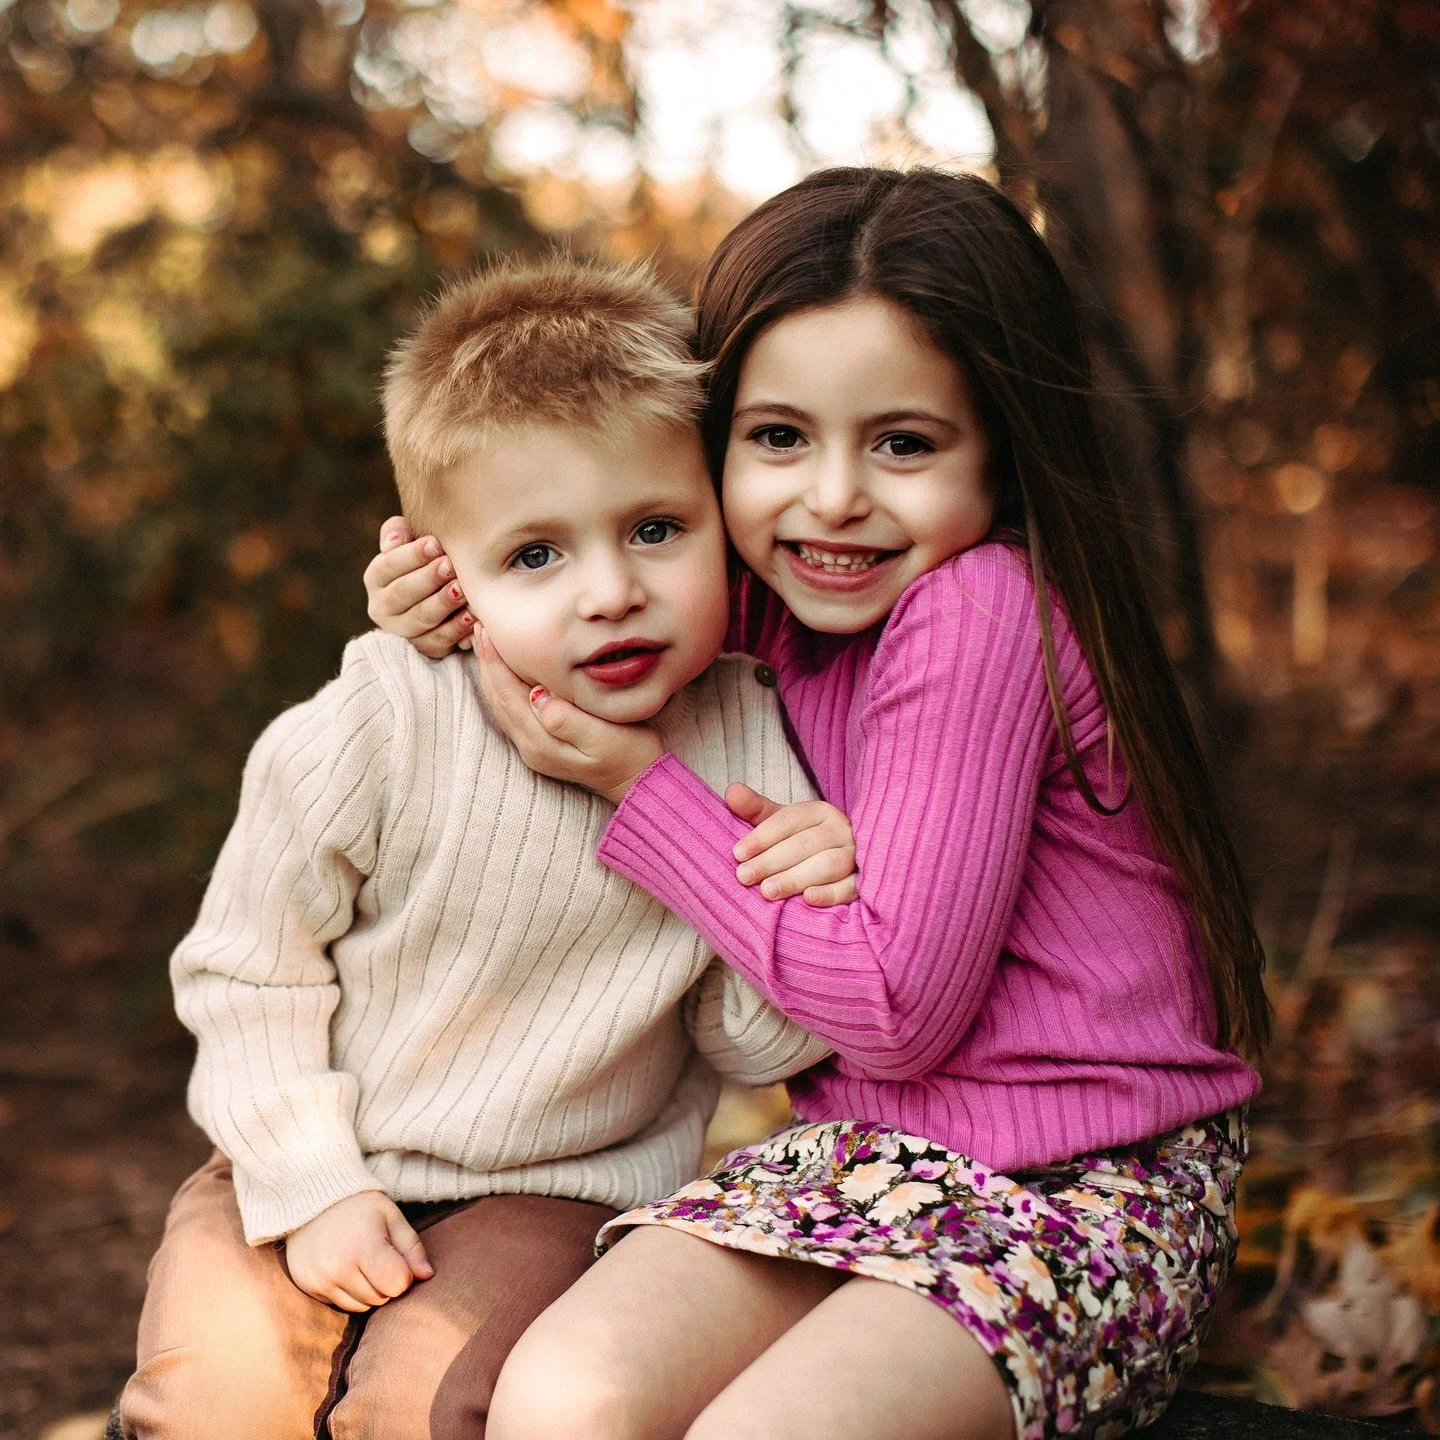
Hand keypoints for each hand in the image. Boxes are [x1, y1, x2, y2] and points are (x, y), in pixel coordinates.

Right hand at [283, 1191, 432, 1311]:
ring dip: (368, 1291)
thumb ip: (412, 1247)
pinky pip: (341, 1305)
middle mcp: (338, 1268)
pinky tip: (343, 1268)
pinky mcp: (309, 1288)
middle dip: (386, 1283)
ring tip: (360, 1262)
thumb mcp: (391, 1217)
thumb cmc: (360, 1207)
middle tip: (377, 1256)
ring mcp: (320, 1280)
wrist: (312, 1201)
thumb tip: (428, 1276)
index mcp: (363, 1246)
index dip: (403, 1274)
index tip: (397, 1258)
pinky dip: (348, 1292)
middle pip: (381, 1298)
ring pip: (362, 1306)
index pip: (397, 1284)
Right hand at [363, 517, 475, 656]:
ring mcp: (401, 631)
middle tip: (450, 566)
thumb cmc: (424, 561)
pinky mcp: (423, 648)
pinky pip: (438, 641)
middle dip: (428, 579)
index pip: (388, 566)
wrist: (438, 594)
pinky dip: (456, 629)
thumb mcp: (408, 542)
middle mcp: (382, 607)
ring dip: (442, 603)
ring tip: (461, 589)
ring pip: (421, 618)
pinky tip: (471, 617)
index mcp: (376, 578)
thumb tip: (397, 538)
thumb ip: (398, 532)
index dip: (412, 555)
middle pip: (403, 593)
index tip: (436, 544)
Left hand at [474, 629, 663, 804]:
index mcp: (541, 741)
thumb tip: (537, 696)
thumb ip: (567, 720)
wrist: (639, 781)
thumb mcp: (603, 737)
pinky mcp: (541, 745)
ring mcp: (533, 747)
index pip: (508, 693)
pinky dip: (502, 686)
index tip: (488, 630)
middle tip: (480, 626)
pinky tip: (504, 672)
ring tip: (486, 642)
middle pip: (498, 697)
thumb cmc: (629, 754)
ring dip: (492, 672)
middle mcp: (530, 746)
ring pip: (501, 704)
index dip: (496, 661)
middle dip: (487, 661)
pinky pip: (511, 710)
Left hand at [726, 784, 857, 907]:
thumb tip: (731, 791)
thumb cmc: (805, 844)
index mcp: (820, 812)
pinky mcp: (865, 882)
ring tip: (767, 891)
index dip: (762, 836)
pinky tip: (808, 899)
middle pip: (805, 843)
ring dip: (795, 878)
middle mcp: (841, 830)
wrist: (848, 865)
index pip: (789, 820)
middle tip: (744, 877)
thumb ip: (756, 810)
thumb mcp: (782, 825)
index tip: (738, 853)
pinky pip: (851, 887)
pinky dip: (831, 894)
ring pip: (828, 864)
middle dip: (772, 860)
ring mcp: (856, 856)